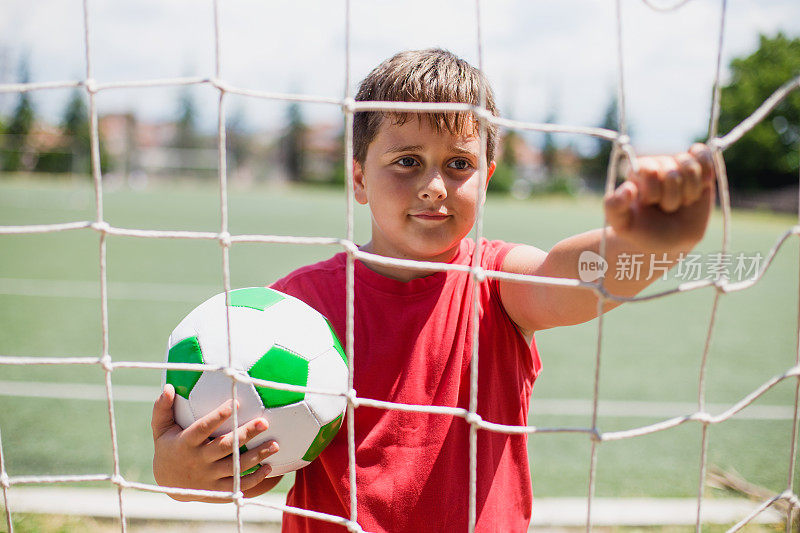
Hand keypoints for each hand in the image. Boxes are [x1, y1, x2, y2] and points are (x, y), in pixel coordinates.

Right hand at [151, 384, 280, 501]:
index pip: (202, 428)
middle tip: (264, 422)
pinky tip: (269, 468)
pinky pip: (238, 485)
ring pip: (235, 467)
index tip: (235, 403)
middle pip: (224, 446)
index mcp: (185, 443)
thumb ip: (162, 409)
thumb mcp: (160, 430)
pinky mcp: (217, 491)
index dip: (217, 417)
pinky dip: (255, 478)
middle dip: (245, 434)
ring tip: (275, 444)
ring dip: (257, 456)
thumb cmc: (169, 448)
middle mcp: (198, 461)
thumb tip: (168, 387)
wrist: (169, 484)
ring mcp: (208, 477)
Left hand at [604, 143, 715, 251]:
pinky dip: (706, 169)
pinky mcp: (700, 168)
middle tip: (666, 208)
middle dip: (672, 198)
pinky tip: (703, 183)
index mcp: (637, 172)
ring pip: (691, 166)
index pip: (650, 171)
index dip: (653, 192)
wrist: (668, 242)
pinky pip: (704, 154)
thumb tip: (628, 188)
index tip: (650, 204)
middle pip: (673, 173)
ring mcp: (679, 166)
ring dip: (689, 192)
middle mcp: (658, 164)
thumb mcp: (621, 223)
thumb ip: (614, 207)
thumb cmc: (643, 230)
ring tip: (681, 202)